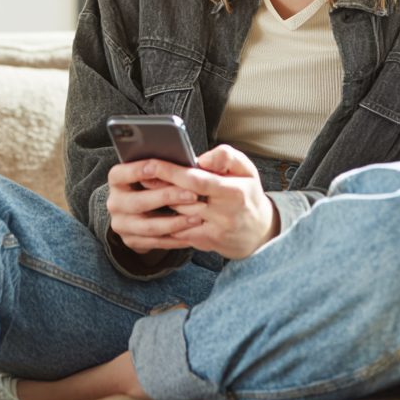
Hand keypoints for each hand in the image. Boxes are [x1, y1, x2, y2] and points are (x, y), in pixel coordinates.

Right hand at [106, 159, 204, 253]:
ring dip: (176, 223)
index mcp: (116, 181)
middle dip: (167, 197)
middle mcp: (115, 203)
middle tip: (192, 195)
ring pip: (149, 226)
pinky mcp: (131, 241)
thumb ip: (160, 166)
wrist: (137, 212)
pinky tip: (191, 233)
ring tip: (197, 218)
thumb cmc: (152, 183)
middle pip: (139, 202)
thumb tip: (181, 163)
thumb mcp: (150, 171)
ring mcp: (121, 224)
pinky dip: (175, 239)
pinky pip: (155, 242)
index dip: (137, 170)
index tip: (156, 167)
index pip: (121, 174)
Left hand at [147, 145, 279, 259]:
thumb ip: (226, 157)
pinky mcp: (204, 243)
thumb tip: (202, 158)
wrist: (259, 233)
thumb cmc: (248, 195)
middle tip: (139, 173)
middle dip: (159, 186)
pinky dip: (163, 221)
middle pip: (182, 200)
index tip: (152, 163)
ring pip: (177, 217)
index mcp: (233, 192)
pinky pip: (177, 232)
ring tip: (142, 188)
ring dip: (158, 204)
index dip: (172, 172)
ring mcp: (213, 231)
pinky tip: (150, 210)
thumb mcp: (247, 170)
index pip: (197, 181)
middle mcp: (223, 214)